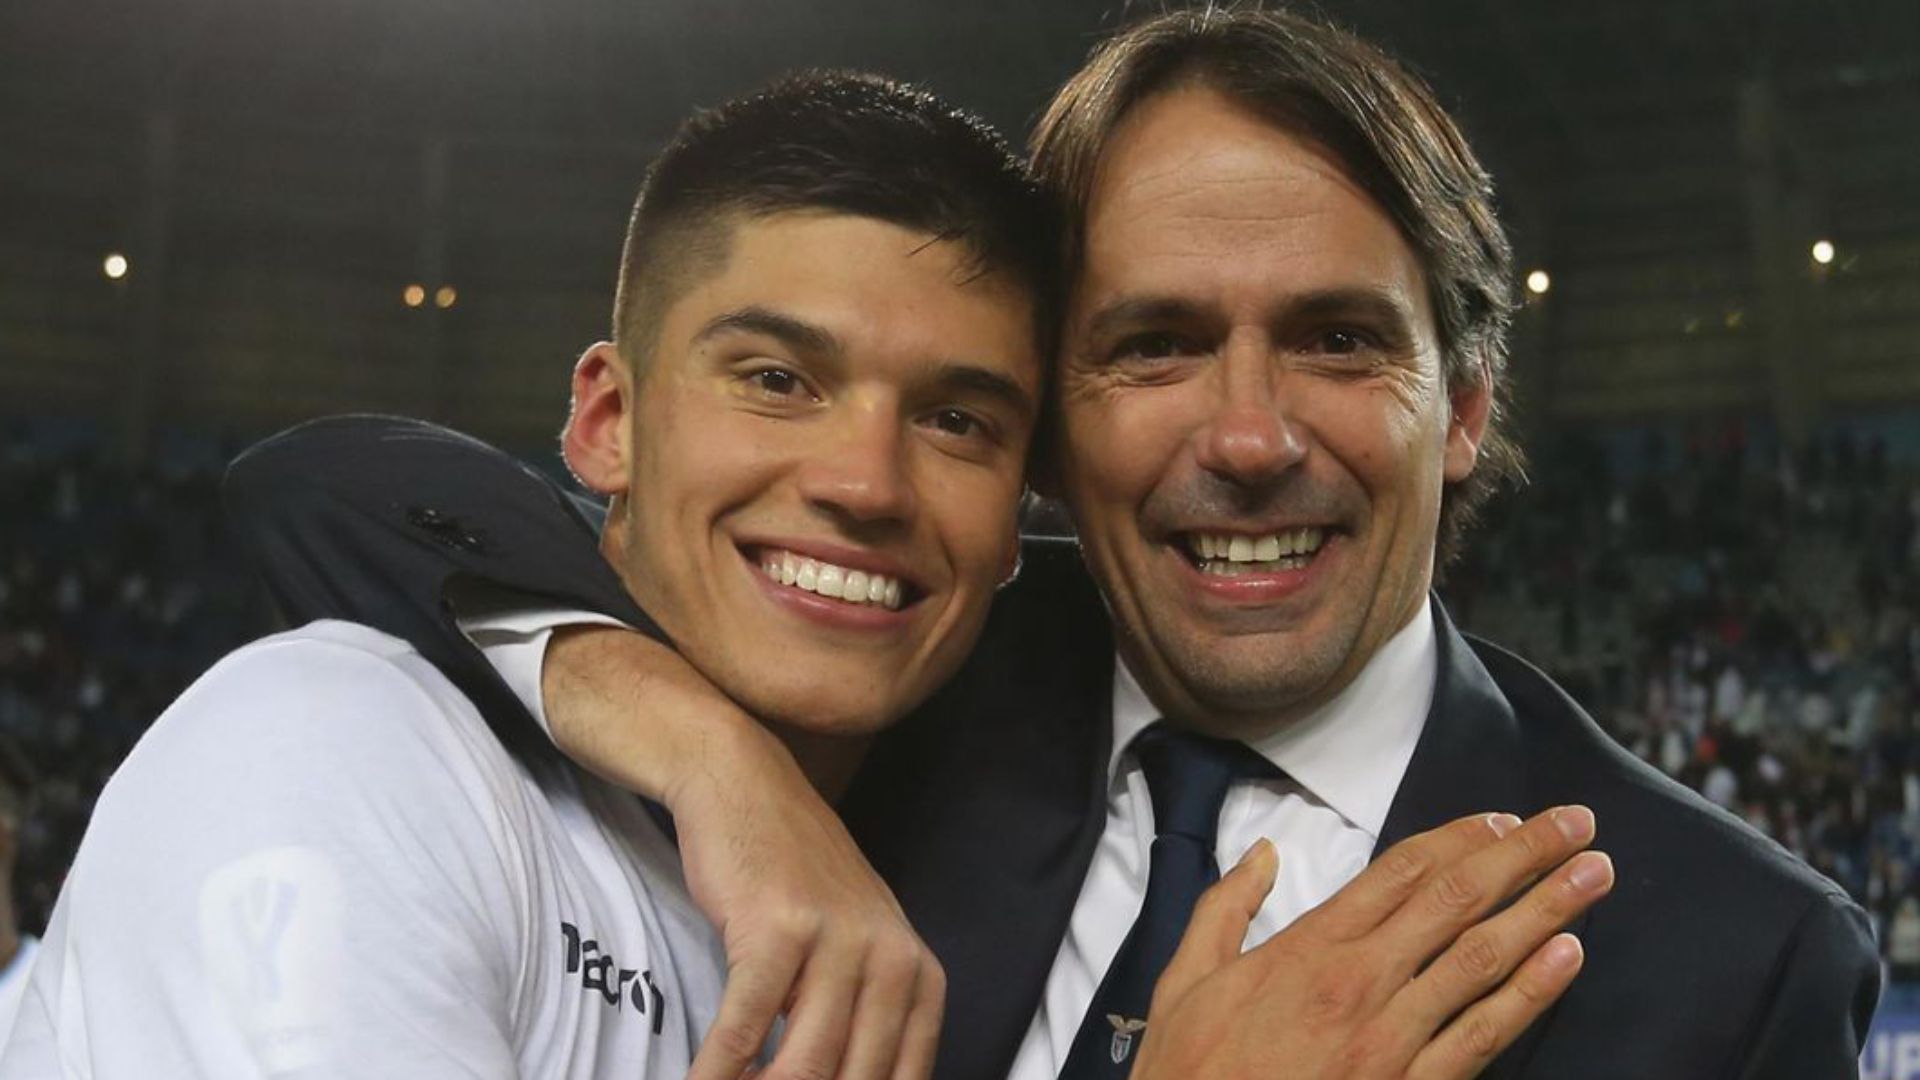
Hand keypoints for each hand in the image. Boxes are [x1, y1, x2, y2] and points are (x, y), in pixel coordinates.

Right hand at [544, 627, 943, 1079]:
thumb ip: (864, 1019)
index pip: (902, 1079)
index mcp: (918, 974)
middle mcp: (891, 959)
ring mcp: (837, 942)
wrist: (744, 784)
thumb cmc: (792, 877)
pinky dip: (718, 1071)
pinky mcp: (779, 930)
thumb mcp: (854, 947)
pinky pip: (747, 1028)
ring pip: (805, 1068)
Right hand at [1131, 807, 1612, 1078]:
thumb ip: (1224, 907)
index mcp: (1307, 947)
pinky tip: (1568, 958)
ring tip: (1594, 874)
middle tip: (1575, 822)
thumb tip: (1261, 853)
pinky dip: (1531, 993)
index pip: (1401, 872)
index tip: (1504, 819)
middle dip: (1524, 855)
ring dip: (1546, 909)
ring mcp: (1390, 1038)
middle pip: (1457, 899)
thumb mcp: (1185, 979)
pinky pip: (1483, 1035)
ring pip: (1483, 957)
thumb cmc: (1188, 1072)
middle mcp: (1359, 981)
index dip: (1460, 838)